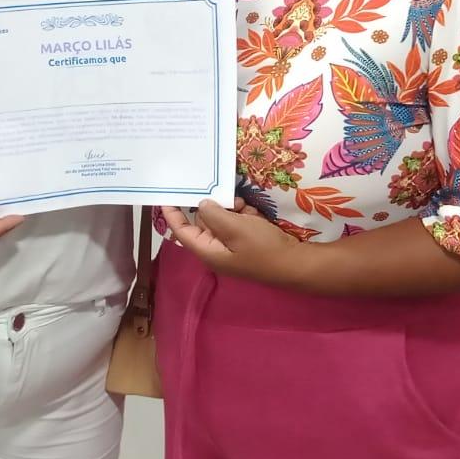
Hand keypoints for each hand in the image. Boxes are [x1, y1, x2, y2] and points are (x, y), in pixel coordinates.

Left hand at [159, 199, 305, 286]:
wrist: (295, 263)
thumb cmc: (263, 248)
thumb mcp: (236, 228)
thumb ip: (214, 215)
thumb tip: (201, 205)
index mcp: (208, 251)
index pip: (181, 231)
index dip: (172, 213)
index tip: (164, 196)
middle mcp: (216, 248)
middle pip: (204, 220)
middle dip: (216, 207)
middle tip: (231, 202)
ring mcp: (231, 244)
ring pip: (222, 217)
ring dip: (234, 210)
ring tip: (246, 211)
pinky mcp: (245, 240)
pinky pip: (237, 221)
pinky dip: (245, 215)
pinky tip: (255, 217)